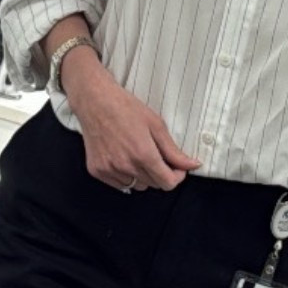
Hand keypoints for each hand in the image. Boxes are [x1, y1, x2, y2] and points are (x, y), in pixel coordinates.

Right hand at [67, 64, 201, 188]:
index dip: (177, 177)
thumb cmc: (125, 108)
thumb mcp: (156, 125)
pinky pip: (120, 184)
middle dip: (161, 173)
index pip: (167, 183)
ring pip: (137, 186)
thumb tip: (193, 165)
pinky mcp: (97, 171)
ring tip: (138, 154)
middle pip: (154, 185)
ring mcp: (110, 170)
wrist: (95, 101)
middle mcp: (126, 166)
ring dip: (143, 176)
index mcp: (143, 154)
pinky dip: (126, 176)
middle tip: (157, 155)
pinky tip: (124, 157)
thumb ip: (174, 151)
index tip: (177, 168)